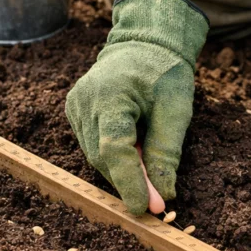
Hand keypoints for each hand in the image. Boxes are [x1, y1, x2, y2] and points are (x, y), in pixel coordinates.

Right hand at [66, 0, 208, 214]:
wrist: (144, 41)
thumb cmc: (164, 71)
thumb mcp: (176, 110)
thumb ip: (166, 152)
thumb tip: (162, 195)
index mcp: (111, 94)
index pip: (114, 148)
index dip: (129, 182)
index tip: (144, 208)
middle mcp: (85, 101)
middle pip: (103, 157)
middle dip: (130, 182)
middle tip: (157, 201)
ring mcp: (75, 106)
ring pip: (96, 156)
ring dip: (122, 170)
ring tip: (148, 167)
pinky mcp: (74, 111)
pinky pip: (92, 145)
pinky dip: (113, 157)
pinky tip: (132, 151)